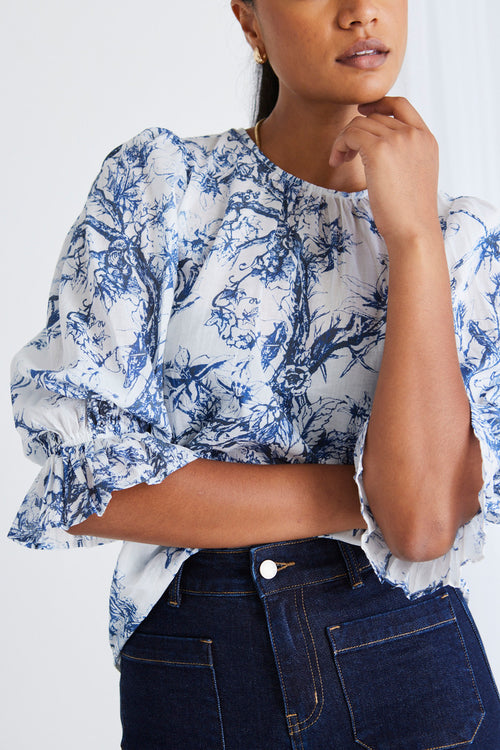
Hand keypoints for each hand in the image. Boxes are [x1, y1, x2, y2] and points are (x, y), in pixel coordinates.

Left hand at [329, 97, 439, 246]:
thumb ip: (404, 154)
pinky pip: (350, 134)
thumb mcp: (415, 175)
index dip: (378, 104)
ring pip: (359, 124)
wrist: (413, 230)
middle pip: (374, 116)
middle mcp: (414, 134)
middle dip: (355, 131)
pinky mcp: (379, 150)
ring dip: (344, 140)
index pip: (400, 105)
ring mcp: (398, 140)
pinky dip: (339, 145)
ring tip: (340, 160)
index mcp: (426, 138)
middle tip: (345, 154)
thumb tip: (378, 145)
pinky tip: (336, 162)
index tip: (362, 113)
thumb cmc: (409, 213)